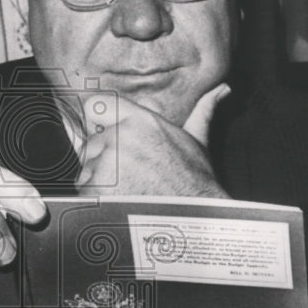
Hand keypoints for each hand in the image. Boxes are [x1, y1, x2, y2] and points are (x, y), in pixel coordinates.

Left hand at [76, 83, 231, 197]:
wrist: (195, 218)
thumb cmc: (195, 182)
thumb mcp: (198, 141)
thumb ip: (202, 111)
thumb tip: (222, 89)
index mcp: (141, 121)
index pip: (97, 105)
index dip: (96, 120)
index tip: (101, 134)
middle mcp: (121, 137)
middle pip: (91, 143)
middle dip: (102, 159)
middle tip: (128, 176)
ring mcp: (108, 163)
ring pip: (87, 168)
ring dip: (100, 181)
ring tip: (128, 191)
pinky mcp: (97, 187)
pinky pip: (84, 190)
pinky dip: (96, 199)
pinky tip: (120, 202)